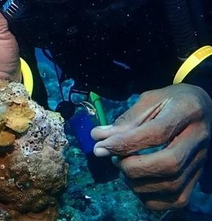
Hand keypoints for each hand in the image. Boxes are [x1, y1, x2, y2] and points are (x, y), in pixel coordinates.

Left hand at [91, 84, 211, 209]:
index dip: (125, 143)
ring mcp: (201, 161)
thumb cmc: (171, 101)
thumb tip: (98, 137)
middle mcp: (199, 138)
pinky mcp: (197, 177)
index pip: (156, 132)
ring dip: (139, 183)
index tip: (100, 148)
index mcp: (186, 111)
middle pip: (169, 163)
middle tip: (115, 160)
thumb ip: (126, 120)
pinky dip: (151, 199)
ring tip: (124, 169)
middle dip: (134, 167)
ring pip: (173, 185)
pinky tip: (137, 184)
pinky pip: (177, 199)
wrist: (203, 109)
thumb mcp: (149, 100)